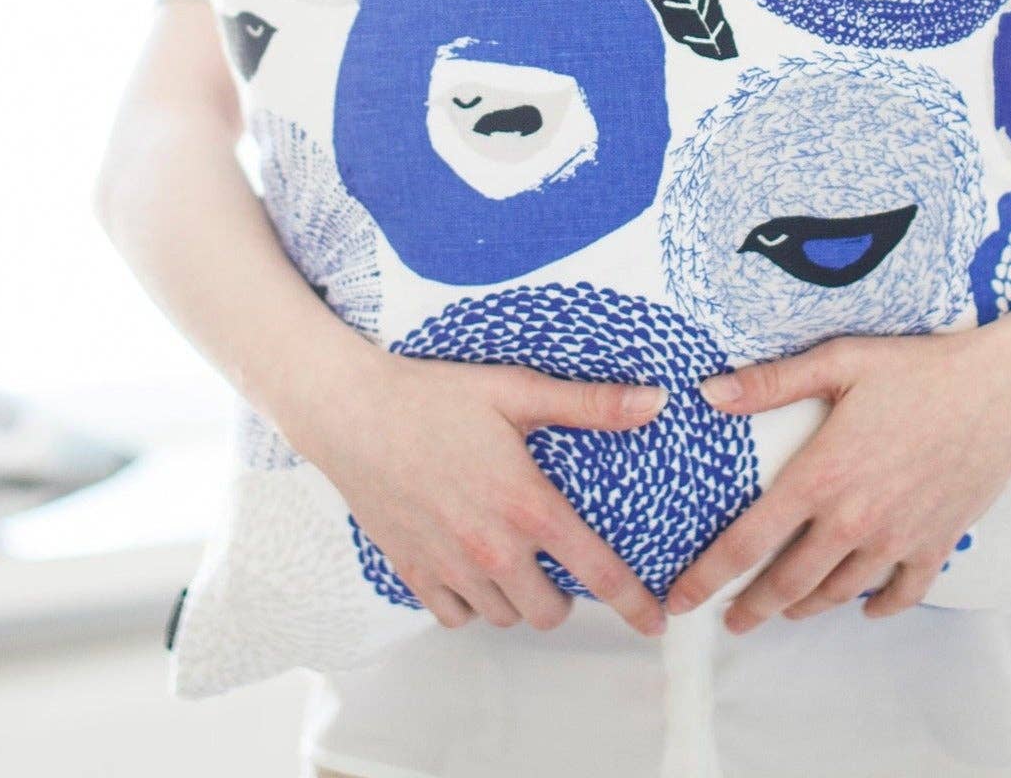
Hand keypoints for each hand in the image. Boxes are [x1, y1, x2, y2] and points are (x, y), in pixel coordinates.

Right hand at [285, 346, 672, 639]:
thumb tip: (654, 403)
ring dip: (517, 596)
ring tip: (513, 555)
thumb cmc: (435, 396)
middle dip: (564, 594)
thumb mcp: (517, 389)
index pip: (597, 571)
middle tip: (557, 558)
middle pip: (549, 612)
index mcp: (527, 505)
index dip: (634, 602)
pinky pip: (455, 616)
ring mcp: (449, 567)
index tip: (656, 621)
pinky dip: (470, 601)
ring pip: (504, 616)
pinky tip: (471, 564)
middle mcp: (492, 548)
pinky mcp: (412, 572)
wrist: (353, 412)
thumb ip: (589, 404)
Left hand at [663, 321, 1010, 632]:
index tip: (680, 601)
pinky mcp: (934, 546)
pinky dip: (875, 606)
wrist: (1001, 393)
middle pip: (788, 582)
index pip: (748, 540)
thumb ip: (772, 382)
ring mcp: (895, 540)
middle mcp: (852, 520)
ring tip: (783, 610)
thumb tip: (711, 393)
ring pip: (837, 593)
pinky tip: (861, 603)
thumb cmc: (917, 370)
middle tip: (730, 619)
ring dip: (804, 607)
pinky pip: (898, 595)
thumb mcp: (839, 360)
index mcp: (820, 475)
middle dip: (752, 607)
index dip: (708, 576)